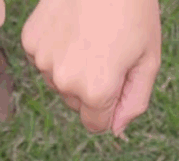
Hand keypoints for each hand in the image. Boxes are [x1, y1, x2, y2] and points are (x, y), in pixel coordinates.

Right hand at [22, 0, 160, 135]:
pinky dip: (57, 49)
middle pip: (76, 104)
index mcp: (97, 91)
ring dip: (73, 68)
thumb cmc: (135, 12)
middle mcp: (64, 82)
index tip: (119, 80)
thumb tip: (116, 129)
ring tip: (90, 36)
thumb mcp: (148, 60)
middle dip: (92, 87)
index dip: (110, 106)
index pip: (96, 125)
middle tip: (108, 50)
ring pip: (59, 82)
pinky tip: (73, 26)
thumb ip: (135, 101)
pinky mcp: (30, 41)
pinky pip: (44, 59)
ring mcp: (42, 61)